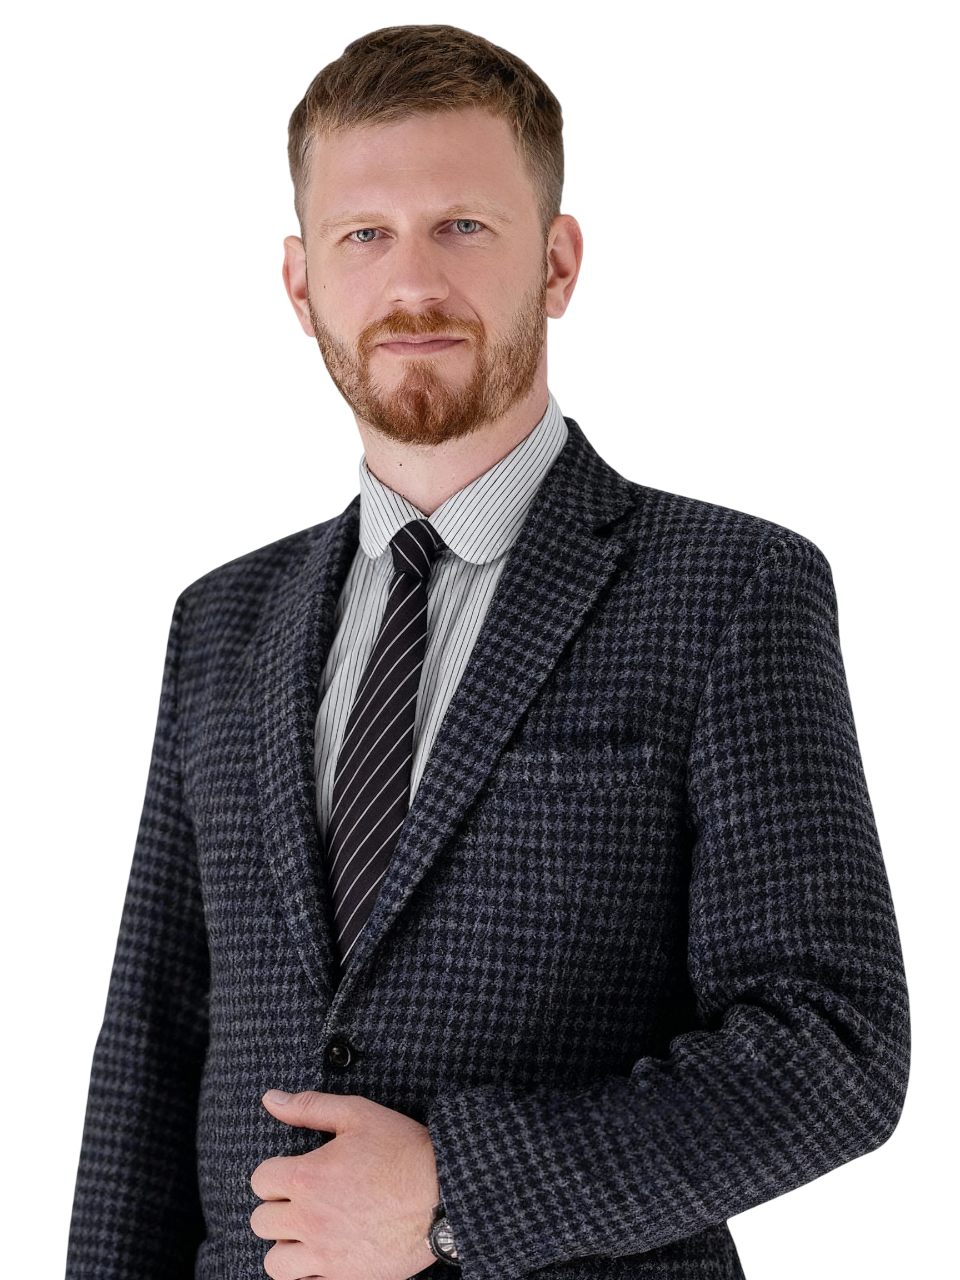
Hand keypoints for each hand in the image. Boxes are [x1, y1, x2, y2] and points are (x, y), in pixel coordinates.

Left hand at [250, 1089, 440, 1279]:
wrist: (444, 1192)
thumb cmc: (403, 1149)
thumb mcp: (357, 1114)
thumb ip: (309, 1106)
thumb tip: (270, 1099)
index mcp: (308, 1177)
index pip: (260, 1181)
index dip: (275, 1172)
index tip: (293, 1171)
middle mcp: (310, 1219)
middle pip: (261, 1221)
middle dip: (277, 1206)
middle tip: (302, 1198)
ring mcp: (326, 1253)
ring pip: (274, 1261)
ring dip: (285, 1244)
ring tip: (306, 1230)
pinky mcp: (345, 1277)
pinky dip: (306, 1270)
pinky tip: (323, 1251)